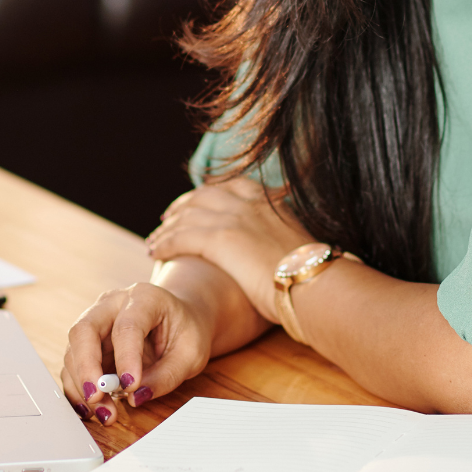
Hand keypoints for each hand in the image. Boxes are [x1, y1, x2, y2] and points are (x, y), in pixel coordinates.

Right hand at [60, 281, 214, 424]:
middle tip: (97, 398)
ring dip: (83, 386)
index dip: (126, 357)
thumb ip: (166, 376)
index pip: (127, 326)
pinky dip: (77, 389)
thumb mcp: (191, 354)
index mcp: (143, 298)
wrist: (178, 318)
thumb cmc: (185, 331)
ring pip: (73, 351)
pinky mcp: (87, 344)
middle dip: (86, 368)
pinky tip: (89, 409)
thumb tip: (136, 396)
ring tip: (105, 413)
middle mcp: (111, 305)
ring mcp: (95, 322)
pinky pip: (72, 366)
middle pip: (84, 331)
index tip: (130, 386)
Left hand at [144, 178, 310, 320]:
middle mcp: (250, 203)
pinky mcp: (221, 239)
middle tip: (167, 219)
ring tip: (154, 241)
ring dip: (166, 228)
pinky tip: (155, 253)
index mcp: (269, 201)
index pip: (230, 188)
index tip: (195, 205)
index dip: (207, 196)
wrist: (317, 283)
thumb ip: (286, 241)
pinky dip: (165, 243)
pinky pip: (181, 236)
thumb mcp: (302, 246)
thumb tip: (287, 254)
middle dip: (181, 207)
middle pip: (202, 196)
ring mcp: (235, 217)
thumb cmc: (315, 277)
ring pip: (187, 215)